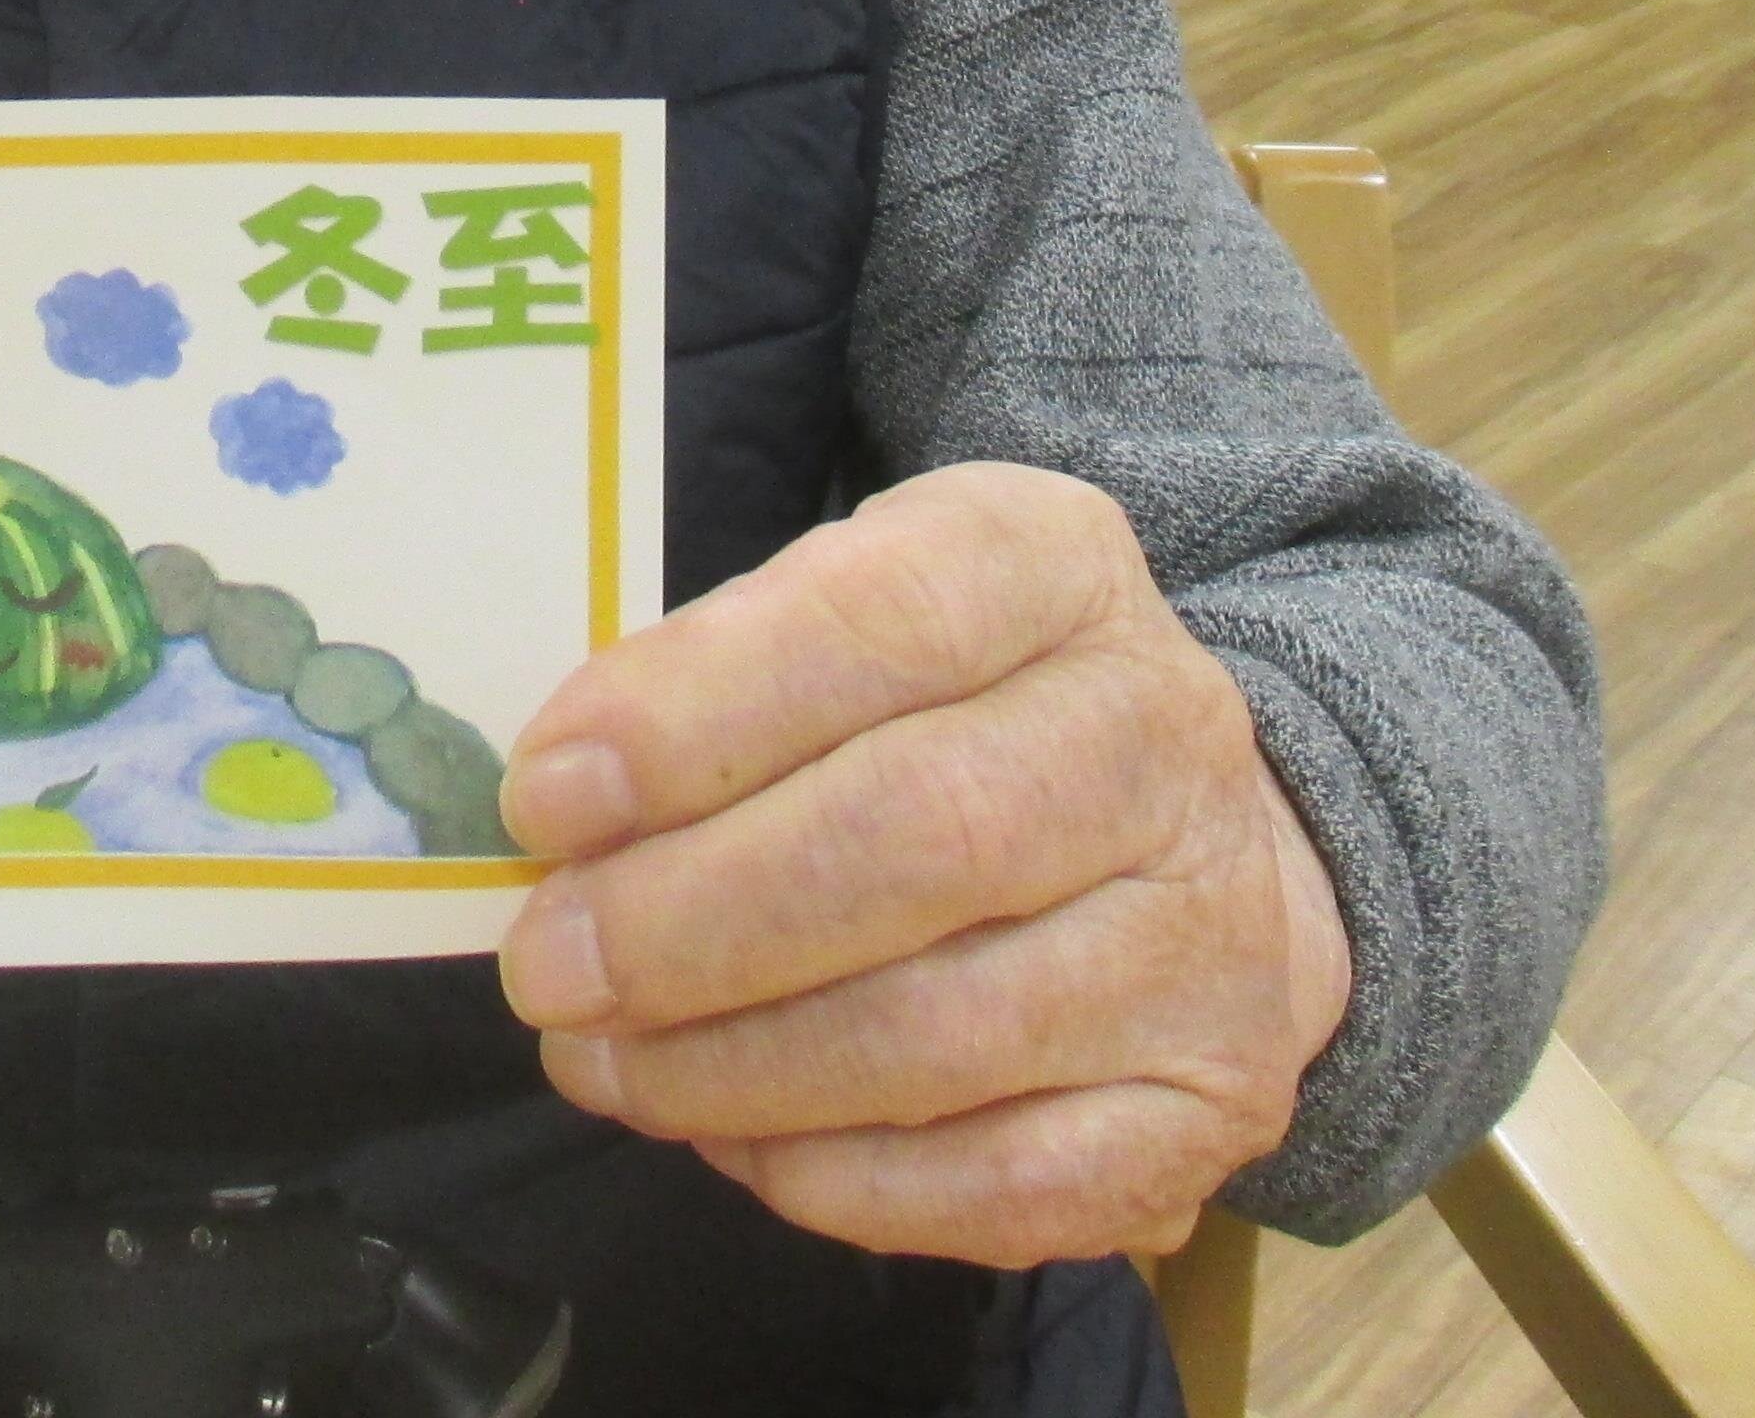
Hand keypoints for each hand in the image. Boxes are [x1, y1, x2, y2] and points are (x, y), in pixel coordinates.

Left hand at [492, 464, 1350, 1265]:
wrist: (1190, 840)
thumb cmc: (953, 711)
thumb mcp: (846, 614)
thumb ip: (719, 686)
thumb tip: (562, 815)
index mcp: (1056, 568)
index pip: (882, 617)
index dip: (699, 714)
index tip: (546, 797)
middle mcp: (1163, 736)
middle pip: (922, 834)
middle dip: (692, 920)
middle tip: (549, 968)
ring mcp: (1208, 934)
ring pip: (949, 1030)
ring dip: (732, 1067)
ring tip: (602, 1062)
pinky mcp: (1206, 1108)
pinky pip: (1004, 1186)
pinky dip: (838, 1179)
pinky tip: (732, 1140)